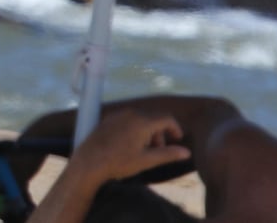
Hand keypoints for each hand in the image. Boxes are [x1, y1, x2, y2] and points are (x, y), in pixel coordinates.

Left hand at [71, 110, 190, 185]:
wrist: (89, 161)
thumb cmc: (119, 162)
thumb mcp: (147, 160)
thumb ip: (168, 154)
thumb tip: (186, 152)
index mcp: (142, 121)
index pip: (166, 118)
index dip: (175, 128)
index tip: (177, 141)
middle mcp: (130, 113)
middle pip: (154, 118)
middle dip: (161, 133)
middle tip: (159, 151)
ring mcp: (117, 114)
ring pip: (141, 118)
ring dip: (148, 131)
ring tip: (145, 150)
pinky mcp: (108, 119)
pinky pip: (128, 119)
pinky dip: (136, 129)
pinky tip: (131, 145)